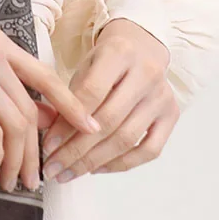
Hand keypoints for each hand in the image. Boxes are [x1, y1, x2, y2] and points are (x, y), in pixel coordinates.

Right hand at [0, 25, 100, 194]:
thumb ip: (2, 89)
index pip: (46, 77)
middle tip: (33, 179)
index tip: (91, 129)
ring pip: (16, 125)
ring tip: (11, 181)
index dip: (71, 105)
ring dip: (17, 161)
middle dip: (36, 151)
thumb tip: (41, 121)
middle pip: (30, 110)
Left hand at [41, 18, 178, 183]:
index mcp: (119, 52)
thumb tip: (53, 138)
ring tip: (70, 172)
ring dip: (94, 161)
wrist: (141, 47)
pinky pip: (148, 150)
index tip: (48, 144)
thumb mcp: (85, 65)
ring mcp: (161, 96)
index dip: (67, 123)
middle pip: (109, 121)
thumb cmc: (107, 59)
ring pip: (127, 139)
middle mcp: (146, 73)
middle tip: (55, 167)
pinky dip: (121, 164)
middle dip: (77, 149)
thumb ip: (72, 95)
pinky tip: (97, 168)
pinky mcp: (171, 115)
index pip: (91, 93)